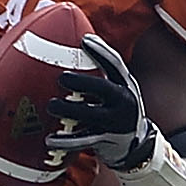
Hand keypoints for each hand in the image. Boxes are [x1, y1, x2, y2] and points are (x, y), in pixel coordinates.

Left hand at [47, 31, 152, 170]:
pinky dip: (65, 140)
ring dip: (69, 110)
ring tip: (51, 106)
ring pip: (91, 115)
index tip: (84, 40)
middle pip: (103, 88)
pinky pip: (83, 141)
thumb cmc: (116, 110)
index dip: (101, 51)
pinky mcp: (106, 141)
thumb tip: (71, 47)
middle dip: (82, 82)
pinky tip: (49, 139)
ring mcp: (116, 123)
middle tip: (62, 78)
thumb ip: (100, 75)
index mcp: (125, 86)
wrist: (136, 145)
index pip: (115, 65)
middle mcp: (124, 102)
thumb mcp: (116, 91)